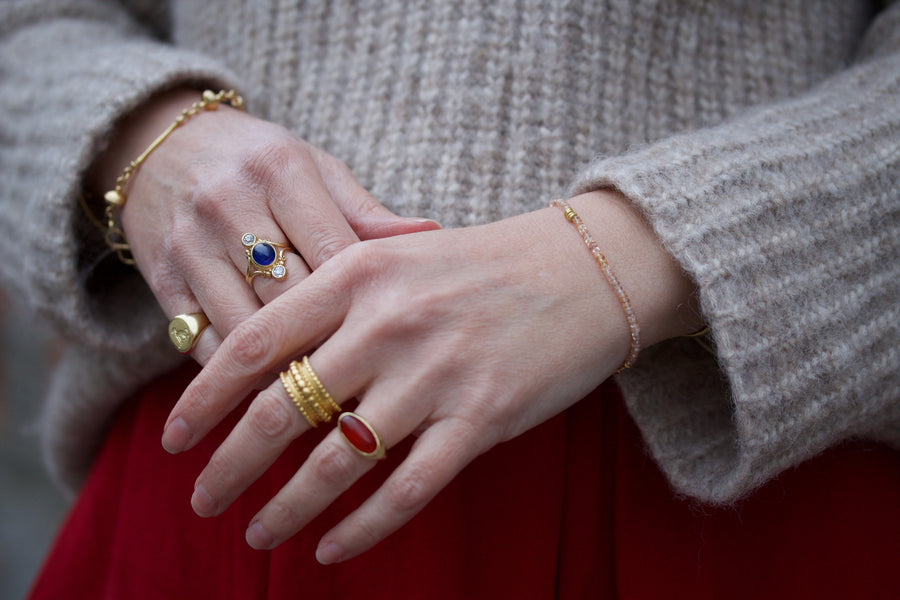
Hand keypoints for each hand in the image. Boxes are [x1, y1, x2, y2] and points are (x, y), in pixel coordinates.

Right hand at [88, 88, 439, 363]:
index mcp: (280, 171)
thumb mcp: (315, 169)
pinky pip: (203, 347)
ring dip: (286, 374)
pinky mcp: (161, 282)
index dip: (368, 304)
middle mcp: (229, 206)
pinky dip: (241, 379)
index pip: (334, 251)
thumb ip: (365, 212)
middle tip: (371, 388)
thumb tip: (431, 235)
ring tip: (326, 403)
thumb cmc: (259, 163)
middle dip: (330, 346)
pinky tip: (273, 394)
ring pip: (246, 333)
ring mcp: (189, 246)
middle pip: (290, 298)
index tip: (400, 344)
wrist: (159, 147)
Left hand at [162, 190, 700, 562]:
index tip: (173, 438)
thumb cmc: (485, 266)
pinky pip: (406, 489)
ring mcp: (436, 374)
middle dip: (229, 467)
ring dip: (287, 507)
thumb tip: (267, 362)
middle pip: (282, 412)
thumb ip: (337, 299)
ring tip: (259, 534)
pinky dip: (361, 528)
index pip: (255, 343)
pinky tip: (331, 548)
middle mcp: (389, 325)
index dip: (204, 397)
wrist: (585, 269)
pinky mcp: (482, 419)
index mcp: (359, 274)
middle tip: (202, 500)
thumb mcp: (400, 259)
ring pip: (338, 462)